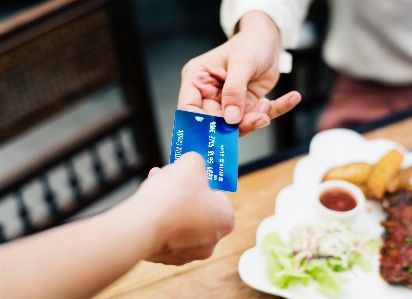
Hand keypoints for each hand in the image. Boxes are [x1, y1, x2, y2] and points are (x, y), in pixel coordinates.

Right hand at [133, 152, 234, 264]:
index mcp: (225, 220)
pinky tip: (149, 205)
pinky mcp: (166, 257)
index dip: (204, 182)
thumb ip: (196, 161)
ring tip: (156, 185)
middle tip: (173, 178)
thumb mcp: (191, 164)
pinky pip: (165, 233)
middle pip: (199, 209)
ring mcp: (188, 253)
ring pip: (181, 221)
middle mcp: (210, 241)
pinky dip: (159, 220)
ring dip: (170, 203)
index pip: (219, 196)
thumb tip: (193, 162)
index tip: (193, 175)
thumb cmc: (172, 198)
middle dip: (185, 192)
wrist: (142, 224)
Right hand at [178, 11, 300, 136]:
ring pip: (237, 124)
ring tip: (268, 106)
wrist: (269, 39)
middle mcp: (210, 94)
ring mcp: (229, 102)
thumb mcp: (242, 63)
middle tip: (257, 119)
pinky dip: (276, 109)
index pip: (190, 109)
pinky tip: (291, 99)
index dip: (200, 124)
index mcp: (198, 80)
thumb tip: (231, 118)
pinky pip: (259, 115)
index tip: (218, 131)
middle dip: (237, 124)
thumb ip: (234, 90)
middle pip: (215, 122)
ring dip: (256, 118)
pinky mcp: (247, 106)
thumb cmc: (249, 42)